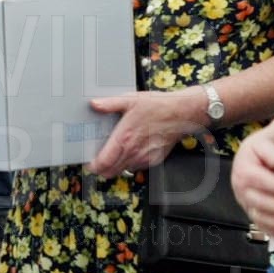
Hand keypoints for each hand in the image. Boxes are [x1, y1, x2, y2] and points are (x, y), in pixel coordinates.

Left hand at [86, 90, 201, 175]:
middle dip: (102, 169)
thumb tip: (94, 104)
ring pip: (122, 171)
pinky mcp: (154, 160)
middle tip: (99, 160)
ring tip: (116, 153)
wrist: (183, 113)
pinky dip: (130, 163)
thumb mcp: (131, 100)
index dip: (93, 166)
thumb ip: (110, 104)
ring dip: (116, 166)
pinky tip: (132, 150)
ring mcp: (144, 158)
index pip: (103, 163)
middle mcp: (133, 151)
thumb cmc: (159, 106)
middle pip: (110, 172)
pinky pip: (136, 167)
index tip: (90, 162)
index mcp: (124, 138)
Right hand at [232, 116, 273, 237]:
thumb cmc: (267, 145)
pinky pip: (260, 225)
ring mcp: (244, 202)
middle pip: (258, 201)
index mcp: (243, 168)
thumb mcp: (266, 141)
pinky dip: (273, 231)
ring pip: (258, 216)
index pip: (258, 180)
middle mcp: (240, 187)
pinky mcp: (250, 211)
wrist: (258, 152)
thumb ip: (272, 151)